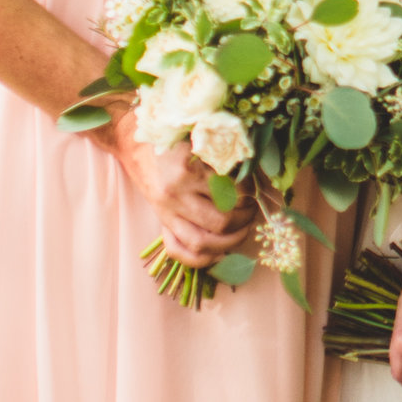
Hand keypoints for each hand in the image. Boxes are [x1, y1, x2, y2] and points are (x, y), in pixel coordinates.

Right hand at [103, 96, 255, 266]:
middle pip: (222, 221)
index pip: (234, 192)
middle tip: (252, 211)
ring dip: (230, 242)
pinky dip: (202, 260)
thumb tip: (263, 185)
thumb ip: (230, 160)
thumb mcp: (204, 142)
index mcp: (191, 166)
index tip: (257, 191)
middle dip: (244, 220)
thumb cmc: (179, 141)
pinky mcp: (161, 221)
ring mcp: (166, 210)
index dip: (252, 196)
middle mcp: (176, 191)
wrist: (138, 144)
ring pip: (203, 242)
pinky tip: (219, 253)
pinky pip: (179, 251)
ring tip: (242, 230)